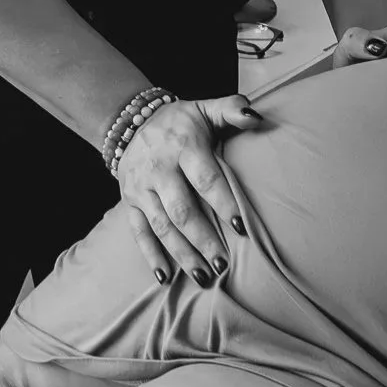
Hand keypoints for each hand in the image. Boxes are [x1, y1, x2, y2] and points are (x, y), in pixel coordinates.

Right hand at [113, 95, 264, 287]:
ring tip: (205, 276)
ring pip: (162, 226)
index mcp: (182, 146)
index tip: (240, 227)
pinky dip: (151, 256)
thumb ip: (232, 109)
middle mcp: (159, 169)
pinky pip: (138, 232)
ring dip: (182, 254)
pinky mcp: (129, 202)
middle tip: (224, 264)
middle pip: (182, 210)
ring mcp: (141, 188)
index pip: (204, 178)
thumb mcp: (205, 108)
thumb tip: (257, 117)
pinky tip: (166, 278)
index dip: (222, 202)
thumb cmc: (181, 121)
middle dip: (203, 239)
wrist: (130, 121)